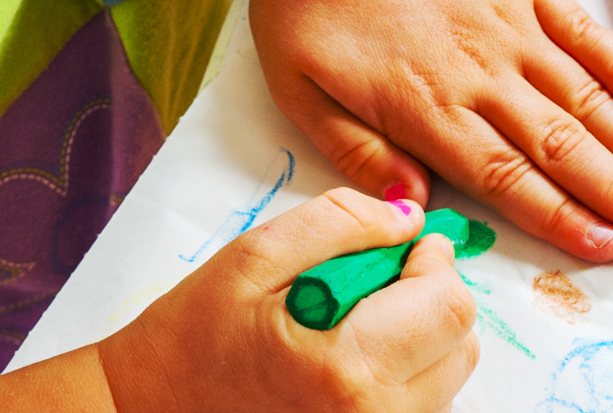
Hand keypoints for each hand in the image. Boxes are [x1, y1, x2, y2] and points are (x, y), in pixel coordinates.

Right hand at [98, 188, 478, 411]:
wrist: (152, 410)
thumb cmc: (192, 339)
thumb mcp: (255, 256)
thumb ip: (340, 223)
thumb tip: (407, 218)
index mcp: (347, 364)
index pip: (450, 305)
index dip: (435, 261)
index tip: (405, 245)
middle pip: (461, 346)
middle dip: (432, 300)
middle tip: (373, 284)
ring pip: (446, 379)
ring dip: (419, 340)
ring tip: (350, 326)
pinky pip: (419, 408)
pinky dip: (403, 375)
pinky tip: (348, 360)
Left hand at [250, 0, 612, 261]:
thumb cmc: (309, 10)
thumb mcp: (300, 91)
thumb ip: (356, 152)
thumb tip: (412, 203)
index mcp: (425, 108)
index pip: (506, 176)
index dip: (560, 215)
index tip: (609, 247)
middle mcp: (479, 74)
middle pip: (560, 146)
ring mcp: (506, 29)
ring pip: (583, 97)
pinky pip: (580, 32)